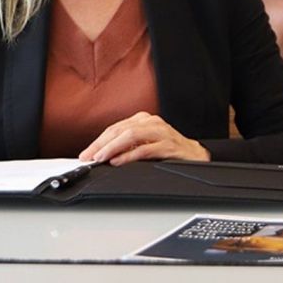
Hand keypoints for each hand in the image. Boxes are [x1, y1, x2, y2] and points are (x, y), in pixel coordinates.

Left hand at [80, 112, 211, 165]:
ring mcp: (162, 132)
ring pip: (131, 136)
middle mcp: (152, 123)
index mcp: (144, 120)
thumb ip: (127, 146)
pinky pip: (145, 149)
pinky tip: (119, 161)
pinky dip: (129, 156)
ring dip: (113, 148)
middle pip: (120, 130)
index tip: (85, 154)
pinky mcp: (169, 145)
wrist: (196, 155)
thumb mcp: (145, 144)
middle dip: (100, 145)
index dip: (98, 141)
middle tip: (88, 157)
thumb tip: (101, 156)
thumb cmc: (169, 150)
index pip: (115, 128)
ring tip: (100, 158)